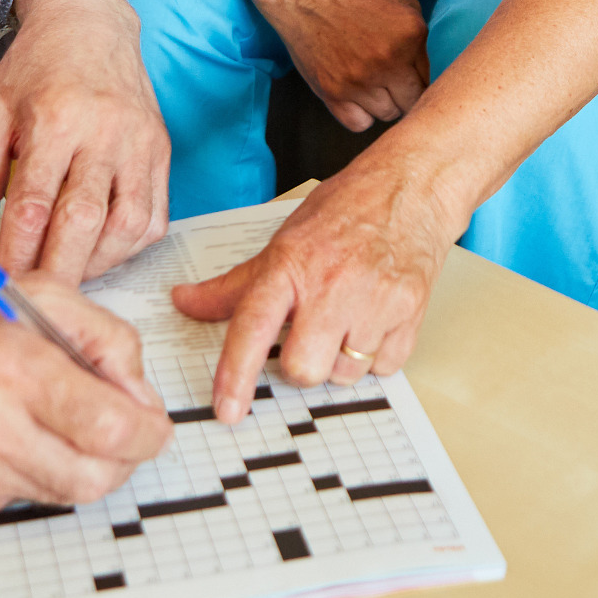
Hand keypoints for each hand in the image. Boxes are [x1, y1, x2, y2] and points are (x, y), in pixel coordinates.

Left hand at [0, 0, 168, 280]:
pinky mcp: (161, 151)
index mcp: (55, 118)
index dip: (15, 254)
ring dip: (96, 264)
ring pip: (127, 225)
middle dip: (56, 271)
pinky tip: (99, 252)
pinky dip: (128, 247)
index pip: (34, 205)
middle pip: (84, 222)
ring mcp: (140, 143)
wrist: (89, 25)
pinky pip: (154, 216)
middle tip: (33, 299)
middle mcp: (105, 131)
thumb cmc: (36, 70)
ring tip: (65, 274)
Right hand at [0, 270, 171, 518]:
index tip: (153, 423)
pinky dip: (39, 471)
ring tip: (58, 419)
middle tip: (123, 429)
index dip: (148, 431)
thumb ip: (106, 339)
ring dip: (83, 462)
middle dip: (125, 456)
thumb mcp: (40, 296)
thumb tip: (142, 400)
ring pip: (68, 493)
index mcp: (10, 363)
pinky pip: (29, 499)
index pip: (109, 426)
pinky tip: (13, 435)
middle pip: (96, 476)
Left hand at [168, 163, 459, 422]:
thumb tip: (186, 303)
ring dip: (340, 359)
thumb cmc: (347, 210)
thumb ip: (236, 283)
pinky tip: (374, 318)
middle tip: (306, 335)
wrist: (411, 186)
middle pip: (302, 369)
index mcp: (291, 264)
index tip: (226, 410)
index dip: (236, 373)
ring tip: (346, 318)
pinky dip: (375, 353)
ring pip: (344, 375)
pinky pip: (384, 368)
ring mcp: (374, 301)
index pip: (253, 326)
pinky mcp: (409, 313)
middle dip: (299, 364)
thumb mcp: (284, 241)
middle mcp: (332, 284)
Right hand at [257, 0, 429, 131]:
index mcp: (410, 36)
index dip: (417, 76)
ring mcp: (359, 81)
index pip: (428, 78)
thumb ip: (417, 37)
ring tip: (371, 84)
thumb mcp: (398, 0)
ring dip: (383, 103)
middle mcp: (388, 62)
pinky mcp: (333, 93)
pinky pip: (359, 124)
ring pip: (388, 115)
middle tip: (393, 83)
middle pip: (412, 103)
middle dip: (405, 94)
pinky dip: (361, 115)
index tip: (406, 73)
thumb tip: (423, 70)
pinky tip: (357, 97)